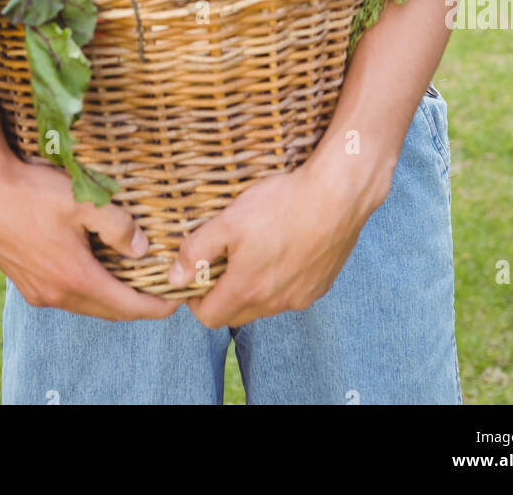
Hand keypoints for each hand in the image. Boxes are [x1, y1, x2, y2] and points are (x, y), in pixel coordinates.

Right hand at [0, 148, 181, 321]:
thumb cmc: (32, 192)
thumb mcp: (84, 201)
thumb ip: (119, 227)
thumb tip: (142, 249)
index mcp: (74, 279)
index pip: (126, 306)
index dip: (156, 306)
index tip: (178, 302)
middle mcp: (55, 294)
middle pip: (106, 309)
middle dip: (136, 304)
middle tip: (160, 291)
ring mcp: (36, 291)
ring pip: (84, 302)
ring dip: (109, 295)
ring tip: (130, 277)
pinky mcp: (22, 280)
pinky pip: (64, 292)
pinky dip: (85, 286)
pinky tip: (91, 265)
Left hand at [167, 155, 391, 328]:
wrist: (338, 194)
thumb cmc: (282, 204)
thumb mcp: (229, 220)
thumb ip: (197, 251)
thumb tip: (174, 278)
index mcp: (247, 289)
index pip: (209, 317)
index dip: (196, 299)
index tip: (197, 274)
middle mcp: (275, 302)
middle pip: (236, 313)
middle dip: (223, 294)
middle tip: (223, 259)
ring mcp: (301, 296)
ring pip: (265, 304)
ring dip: (253, 287)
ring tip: (255, 250)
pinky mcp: (321, 285)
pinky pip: (291, 293)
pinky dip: (281, 280)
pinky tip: (284, 247)